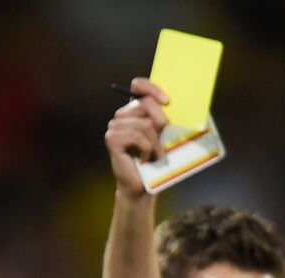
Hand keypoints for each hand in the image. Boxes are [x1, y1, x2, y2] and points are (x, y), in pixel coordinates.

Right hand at [105, 77, 169, 197]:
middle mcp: (122, 116)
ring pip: (144, 124)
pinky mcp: (112, 139)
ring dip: (155, 143)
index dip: (152, 88)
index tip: (167, 101)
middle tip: (164, 140)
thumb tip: (172, 104)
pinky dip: (146, 148)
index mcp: (134, 110)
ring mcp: (115, 127)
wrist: (143, 186)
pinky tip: (144, 158)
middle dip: (161, 122)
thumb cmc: (155, 160)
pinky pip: (137, 135)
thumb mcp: (163, 134)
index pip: (138, 86)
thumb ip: (163, 117)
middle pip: (145, 104)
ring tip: (154, 155)